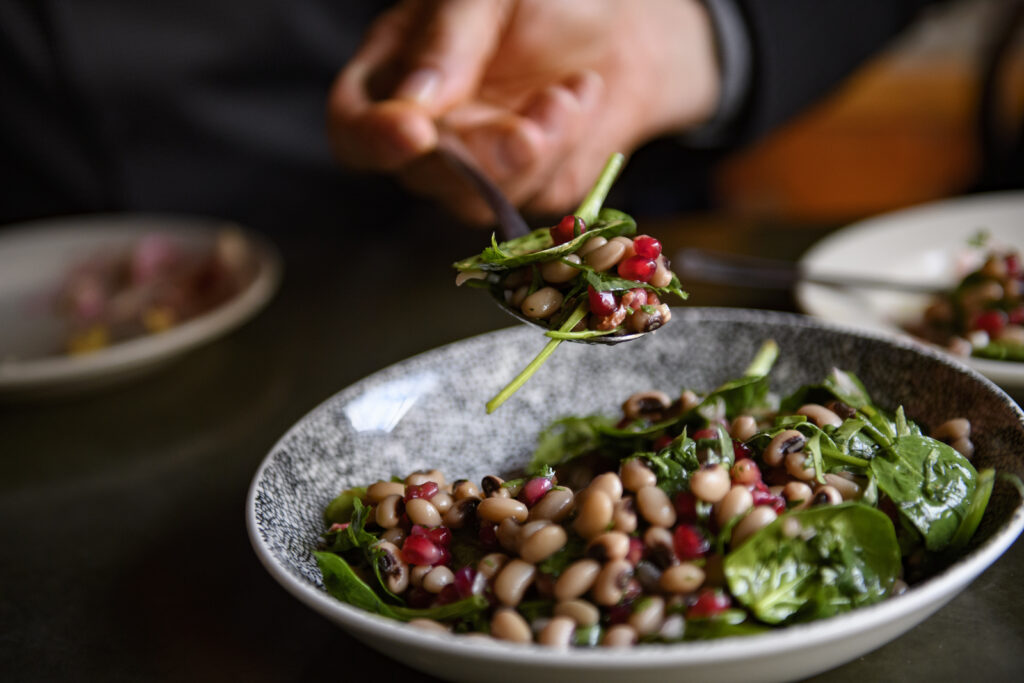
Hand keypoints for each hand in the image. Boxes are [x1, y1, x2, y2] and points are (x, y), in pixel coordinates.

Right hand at [328, 0, 719, 222]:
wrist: (621, 20)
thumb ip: (450, 39)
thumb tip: (415, 103)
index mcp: (392, 76)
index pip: (354, 128)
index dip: (375, 139)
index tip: (415, 135)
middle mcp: (428, 131)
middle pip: (422, 175)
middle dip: (478, 157)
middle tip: (529, 130)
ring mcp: (477, 166)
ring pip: (479, 199)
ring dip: (530, 156)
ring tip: (568, 92)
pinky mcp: (529, 187)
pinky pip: (535, 194)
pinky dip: (565, 148)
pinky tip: (579, 94)